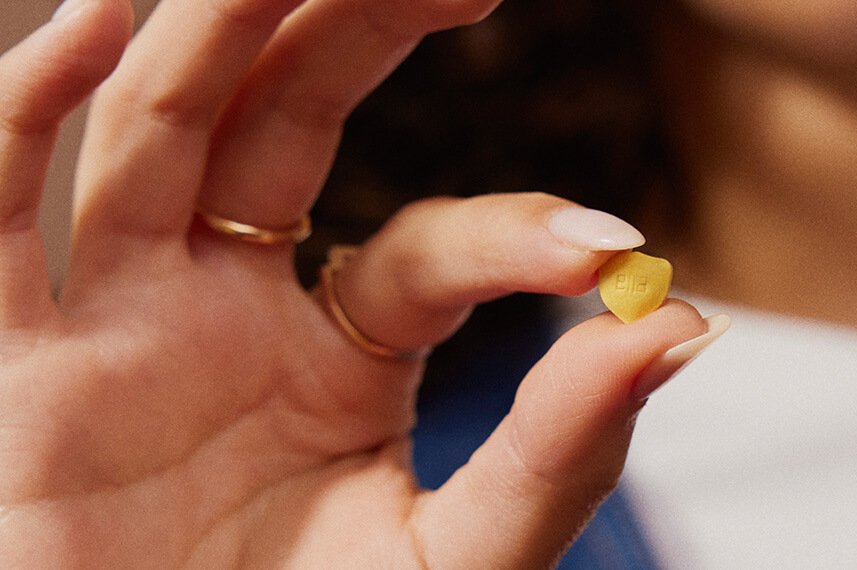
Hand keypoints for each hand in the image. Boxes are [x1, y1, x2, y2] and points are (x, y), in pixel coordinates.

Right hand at [0, 0, 713, 566]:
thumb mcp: (456, 554)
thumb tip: (682, 324)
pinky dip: (28, 116)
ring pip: (157, 137)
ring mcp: (123, 322)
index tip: (609, 247)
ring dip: (212, 35)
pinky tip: (98, 28)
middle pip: (280, 126)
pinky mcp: (21, 369)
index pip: (424, 248)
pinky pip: (6, 219)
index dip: (509, 235)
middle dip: (349, 29)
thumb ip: (555, 452)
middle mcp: (232, 308)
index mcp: (343, 353)